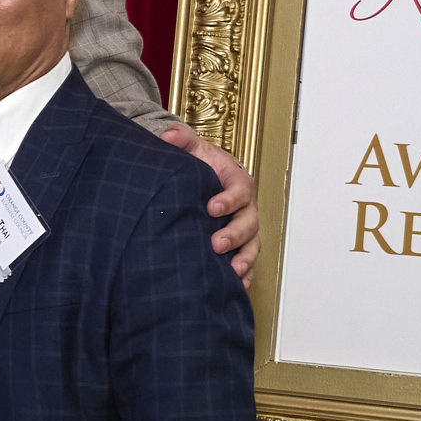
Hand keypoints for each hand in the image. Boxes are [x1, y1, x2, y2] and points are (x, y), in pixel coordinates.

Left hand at [160, 123, 258, 281]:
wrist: (202, 179)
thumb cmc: (201, 165)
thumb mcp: (192, 148)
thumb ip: (182, 140)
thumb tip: (168, 136)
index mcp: (238, 182)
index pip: (240, 191)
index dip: (229, 200)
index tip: (212, 207)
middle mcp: (246, 208)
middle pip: (249, 223)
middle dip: (235, 234)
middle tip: (217, 244)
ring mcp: (244, 228)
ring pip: (252, 245)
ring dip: (244, 259)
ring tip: (232, 271)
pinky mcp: (239, 246)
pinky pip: (246, 261)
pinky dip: (243, 274)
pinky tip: (234, 285)